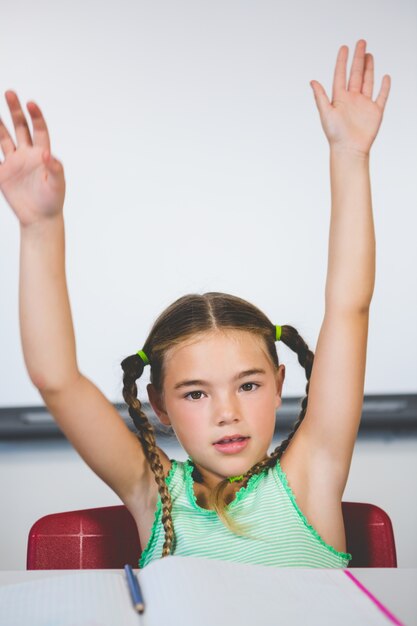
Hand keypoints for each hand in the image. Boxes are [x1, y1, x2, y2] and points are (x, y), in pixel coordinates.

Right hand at [0, 90, 64, 225]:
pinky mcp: (2, 174)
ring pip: (3, 138)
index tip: (31, 103)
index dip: (36, 116)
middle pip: (20, 128)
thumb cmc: (52, 201)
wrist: (40, 218)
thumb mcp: (57, 185)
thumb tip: (48, 155)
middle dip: (15, 110)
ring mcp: (14, 163)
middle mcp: (27, 154)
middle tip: (9, 93)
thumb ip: (55, 169)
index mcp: (42, 154)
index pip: (39, 130)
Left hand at [310, 39, 390, 155]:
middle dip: (359, 58)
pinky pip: (381, 96)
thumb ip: (320, 96)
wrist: (349, 150)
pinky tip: (385, 77)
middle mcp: (352, 99)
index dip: (342, 61)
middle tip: (361, 42)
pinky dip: (384, 87)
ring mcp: (364, 104)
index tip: (344, 47)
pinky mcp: (375, 112)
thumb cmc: (335, 135)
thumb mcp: (325, 113)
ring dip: (369, 68)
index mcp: (339, 98)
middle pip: (356, 74)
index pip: (341, 75)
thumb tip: (312, 81)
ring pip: (368, 81)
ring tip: (369, 54)